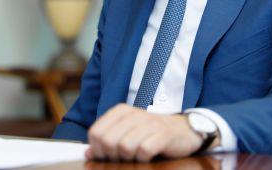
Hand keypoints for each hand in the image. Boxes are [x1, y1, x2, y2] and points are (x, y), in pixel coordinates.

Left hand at [85, 104, 208, 161]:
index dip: (98, 150)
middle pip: (108, 142)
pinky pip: (143, 152)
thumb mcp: (127, 133)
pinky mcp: (162, 134)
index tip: (108, 156)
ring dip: (129, 158)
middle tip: (123, 158)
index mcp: (120, 111)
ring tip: (136, 156)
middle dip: (112, 156)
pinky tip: (148, 156)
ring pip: (124, 147)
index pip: (95, 133)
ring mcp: (148, 123)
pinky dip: (143, 159)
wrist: (183, 130)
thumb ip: (107, 140)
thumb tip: (88, 153)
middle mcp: (133, 114)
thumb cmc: (151, 134)